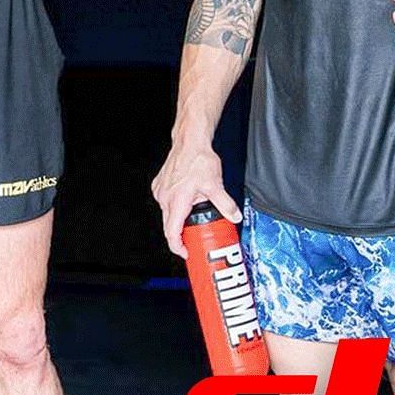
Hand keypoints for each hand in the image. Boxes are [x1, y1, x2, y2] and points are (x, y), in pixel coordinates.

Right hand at [150, 140, 237, 257]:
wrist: (189, 142)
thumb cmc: (198, 159)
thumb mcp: (215, 185)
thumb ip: (226, 204)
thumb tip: (234, 217)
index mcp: (176, 200)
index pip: (172, 232)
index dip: (178, 246)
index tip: (186, 253)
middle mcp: (165, 197)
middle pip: (169, 225)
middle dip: (181, 236)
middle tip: (194, 241)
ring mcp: (161, 191)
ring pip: (167, 213)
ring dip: (179, 220)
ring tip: (193, 221)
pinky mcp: (160, 185)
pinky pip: (166, 202)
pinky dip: (175, 208)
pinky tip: (188, 204)